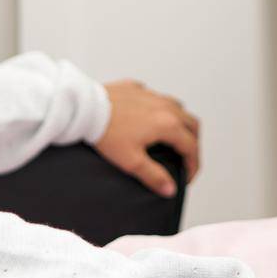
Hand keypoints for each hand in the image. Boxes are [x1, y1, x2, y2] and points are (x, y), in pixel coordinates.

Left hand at [92, 78, 199, 196]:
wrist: (84, 108)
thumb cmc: (106, 133)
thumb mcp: (131, 161)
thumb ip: (154, 176)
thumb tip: (170, 189)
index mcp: (168, 124)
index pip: (191, 147)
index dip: (193, 165)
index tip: (187, 178)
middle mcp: (164, 106)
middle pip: (192, 124)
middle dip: (193, 143)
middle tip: (185, 158)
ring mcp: (150, 94)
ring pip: (177, 107)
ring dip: (180, 123)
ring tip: (171, 138)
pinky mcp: (135, 88)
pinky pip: (155, 98)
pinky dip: (159, 109)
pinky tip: (147, 119)